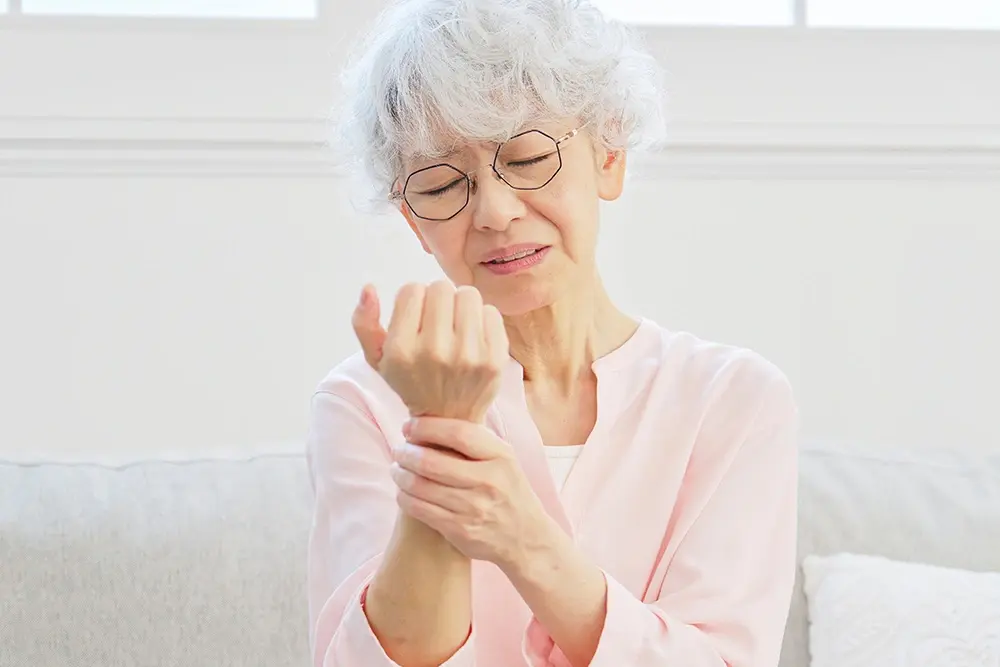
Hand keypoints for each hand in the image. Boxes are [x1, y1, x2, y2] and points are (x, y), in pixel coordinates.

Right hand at [352, 281, 508, 422]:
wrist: (448, 419)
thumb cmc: (411, 381)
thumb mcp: (377, 359)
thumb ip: (364, 323)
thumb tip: (369, 288)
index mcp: (401, 350)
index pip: (411, 289)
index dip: (413, 298)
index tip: (416, 316)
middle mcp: (434, 352)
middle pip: (441, 288)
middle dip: (437, 299)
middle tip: (438, 319)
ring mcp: (469, 356)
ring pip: (467, 295)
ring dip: (460, 305)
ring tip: (456, 325)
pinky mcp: (495, 359)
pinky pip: (491, 312)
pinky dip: (482, 319)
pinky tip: (473, 336)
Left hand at [389, 417, 556, 569]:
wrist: (526, 537)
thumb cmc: (507, 490)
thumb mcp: (504, 459)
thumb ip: (475, 440)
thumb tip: (434, 415)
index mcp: (500, 456)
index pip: (458, 434)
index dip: (427, 427)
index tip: (409, 426)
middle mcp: (489, 481)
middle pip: (432, 462)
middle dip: (406, 453)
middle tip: (398, 450)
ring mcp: (474, 508)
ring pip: (420, 487)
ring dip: (400, 475)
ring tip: (396, 469)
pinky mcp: (460, 530)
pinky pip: (420, 510)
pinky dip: (404, 497)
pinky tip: (403, 491)